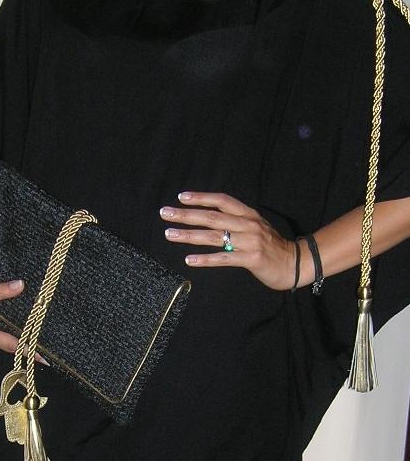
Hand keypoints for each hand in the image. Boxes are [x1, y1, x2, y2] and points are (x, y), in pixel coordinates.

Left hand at [161, 191, 296, 289]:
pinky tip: (189, 260)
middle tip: (165, 213)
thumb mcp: (254, 226)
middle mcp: (248, 224)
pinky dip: (205, 259)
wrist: (296, 263)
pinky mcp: (251, 259)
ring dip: (188, 235)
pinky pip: (223, 258)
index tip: (181, 197)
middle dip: (185, 215)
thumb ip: (234, 219)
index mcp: (248, 214)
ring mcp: (250, 241)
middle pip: (211, 217)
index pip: (222, 201)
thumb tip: (207, 214)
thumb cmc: (270, 245)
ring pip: (213, 237)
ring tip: (169, 234)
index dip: (201, 197)